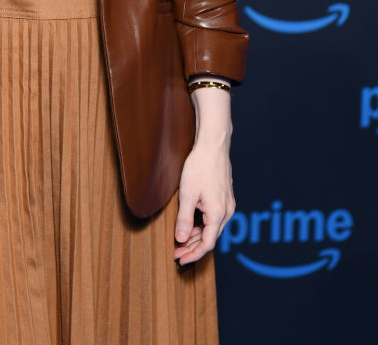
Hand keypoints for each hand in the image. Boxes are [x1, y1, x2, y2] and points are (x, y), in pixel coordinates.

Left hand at [173, 141, 234, 265]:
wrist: (213, 146)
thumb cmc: (200, 166)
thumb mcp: (188, 193)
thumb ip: (185, 218)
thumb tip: (182, 239)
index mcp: (218, 213)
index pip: (207, 244)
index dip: (193, 254)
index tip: (180, 260)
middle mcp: (226, 212)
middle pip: (210, 238)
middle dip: (193, 247)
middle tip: (176, 252)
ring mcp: (227, 205)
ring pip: (212, 228)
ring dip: (197, 236)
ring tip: (181, 241)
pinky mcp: (225, 198)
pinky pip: (214, 219)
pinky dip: (202, 225)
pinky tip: (191, 225)